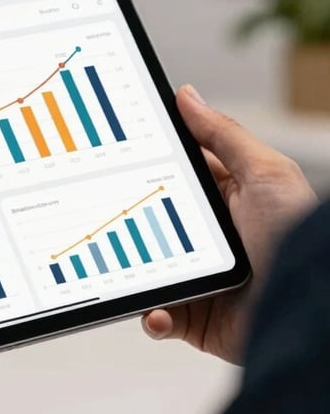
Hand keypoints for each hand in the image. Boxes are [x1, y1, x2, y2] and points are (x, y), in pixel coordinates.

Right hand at [142, 85, 317, 362]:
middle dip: (128, 217)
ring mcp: (200, 277)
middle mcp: (209, 238)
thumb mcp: (265, 173)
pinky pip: (160, 315)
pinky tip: (159, 308)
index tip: (115, 154)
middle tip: (104, 209)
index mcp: (227, 200)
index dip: (147, 164)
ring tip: (124, 266)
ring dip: (133, 269)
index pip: (178, 175)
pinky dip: (153, 314)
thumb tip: (186, 96)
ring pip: (147, 267)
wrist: (309, 307)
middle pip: (153, 220)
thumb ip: (223, 134)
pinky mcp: (196, 317)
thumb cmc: (297, 238)